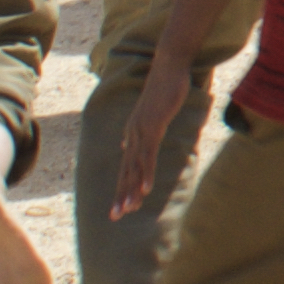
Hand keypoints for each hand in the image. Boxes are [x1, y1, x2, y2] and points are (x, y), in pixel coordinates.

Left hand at [100, 58, 189, 218]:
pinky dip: (146, 174)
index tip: (118, 206)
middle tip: (115, 217)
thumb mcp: (151, 111)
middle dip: (120, 196)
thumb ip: (139, 129)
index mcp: (133, 133)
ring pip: (134, 168)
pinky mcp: (154, 127)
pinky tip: (145, 189)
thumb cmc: (164, 85)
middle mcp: (133, 135)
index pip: (126, 166)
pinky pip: (149, 156)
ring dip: (131, 190)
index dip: (122, 187)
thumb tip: (125, 144)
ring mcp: (142, 132)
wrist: (168, 65)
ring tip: (129, 210)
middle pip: (125, 172)